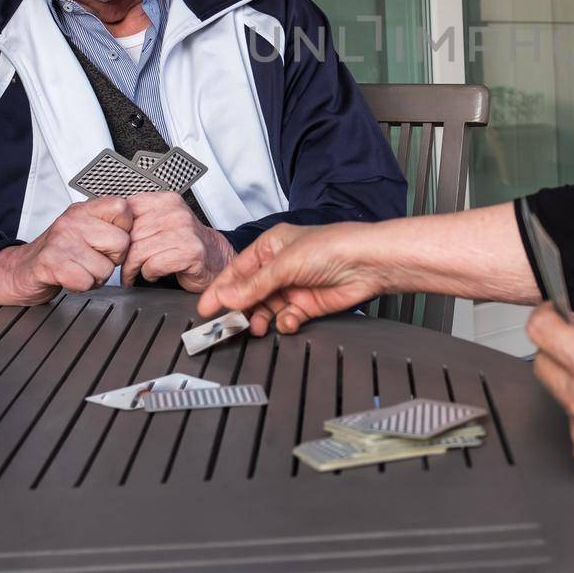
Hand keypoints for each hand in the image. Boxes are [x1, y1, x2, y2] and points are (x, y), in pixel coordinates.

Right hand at [0, 197, 133, 304]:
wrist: (20, 270)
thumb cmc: (59, 252)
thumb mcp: (84, 230)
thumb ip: (108, 225)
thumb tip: (139, 229)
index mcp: (84, 210)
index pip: (123, 208)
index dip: (124, 230)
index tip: (108, 240)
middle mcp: (73, 221)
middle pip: (121, 243)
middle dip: (111, 260)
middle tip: (92, 260)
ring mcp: (61, 240)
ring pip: (106, 268)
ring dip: (95, 276)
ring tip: (79, 269)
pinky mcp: (51, 263)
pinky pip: (86, 281)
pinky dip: (81, 286)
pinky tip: (69, 278)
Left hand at [121, 192, 234, 292]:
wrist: (216, 258)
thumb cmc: (185, 243)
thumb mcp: (161, 222)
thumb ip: (139, 219)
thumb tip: (108, 226)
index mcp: (166, 200)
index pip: (126, 211)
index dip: (117, 231)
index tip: (116, 243)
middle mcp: (175, 212)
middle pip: (130, 235)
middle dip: (123, 255)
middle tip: (125, 264)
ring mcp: (184, 231)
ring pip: (139, 252)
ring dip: (134, 268)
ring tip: (137, 272)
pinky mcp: (190, 252)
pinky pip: (153, 265)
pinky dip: (150, 274)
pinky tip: (156, 273)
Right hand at [197, 222, 385, 335]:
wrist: (367, 264)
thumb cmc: (332, 247)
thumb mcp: (285, 263)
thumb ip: (255, 284)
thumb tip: (227, 297)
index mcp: (270, 247)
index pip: (237, 271)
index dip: (221, 289)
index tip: (206, 308)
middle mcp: (280, 267)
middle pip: (249, 292)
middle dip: (241, 308)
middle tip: (230, 324)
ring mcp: (293, 286)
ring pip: (266, 308)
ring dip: (261, 319)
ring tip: (257, 327)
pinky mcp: (307, 304)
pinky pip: (286, 318)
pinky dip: (284, 323)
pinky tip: (288, 321)